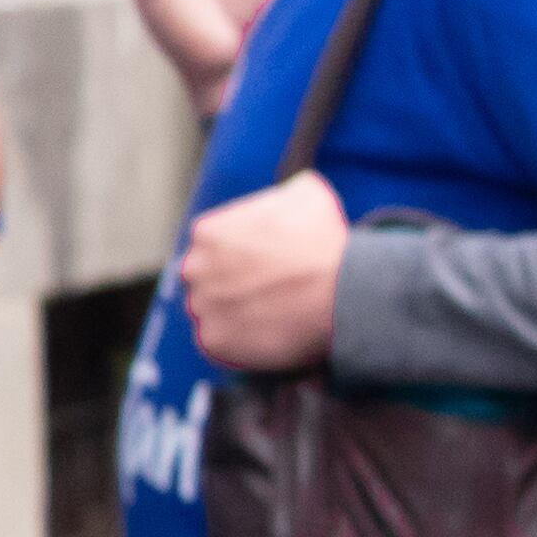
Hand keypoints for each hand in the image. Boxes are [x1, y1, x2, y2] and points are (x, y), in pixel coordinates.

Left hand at [180, 170, 347, 372]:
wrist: (342, 290)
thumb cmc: (325, 241)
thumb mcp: (306, 193)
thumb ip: (283, 193)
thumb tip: (287, 194)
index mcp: (207, 232)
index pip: (212, 247)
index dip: (237, 258)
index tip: (259, 268)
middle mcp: (194, 268)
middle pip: (205, 280)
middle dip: (228, 286)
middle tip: (263, 294)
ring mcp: (202, 307)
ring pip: (210, 313)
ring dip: (231, 315)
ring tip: (267, 317)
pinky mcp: (213, 342)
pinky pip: (218, 343)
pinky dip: (237, 343)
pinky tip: (263, 336)